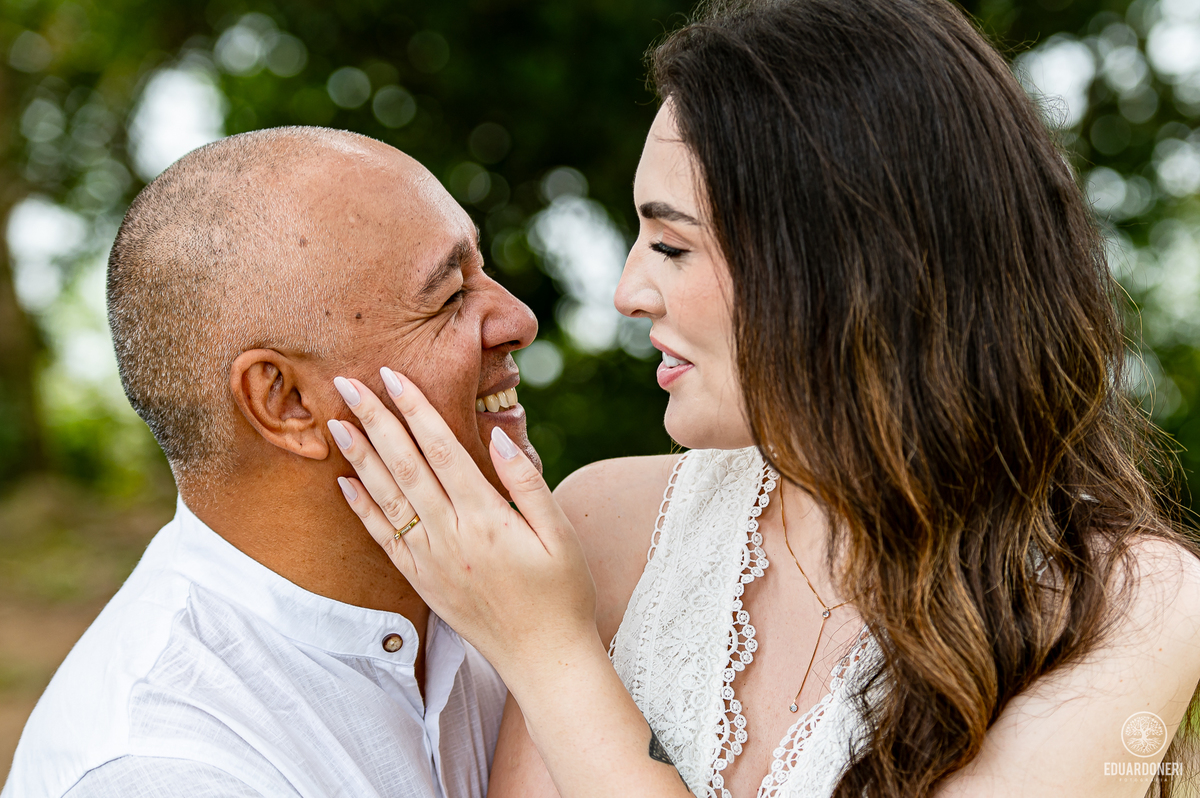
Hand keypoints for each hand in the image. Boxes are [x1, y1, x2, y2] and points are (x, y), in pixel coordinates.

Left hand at [328, 367, 599, 680]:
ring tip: (335, 422)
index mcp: (486, 517)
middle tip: (346, 383)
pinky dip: (361, 509)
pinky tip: (344, 483)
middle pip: (404, 465)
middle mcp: (450, 535)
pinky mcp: (421, 582)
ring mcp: (430, 560)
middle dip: (374, 420)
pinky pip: (383, 539)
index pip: (441, 449)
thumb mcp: (560, 534)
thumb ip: (528, 482)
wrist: (543, 659)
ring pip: (386, 498)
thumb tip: (499, 435)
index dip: (414, 409)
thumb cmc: (562, 593)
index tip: (392, 375)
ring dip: (359, 457)